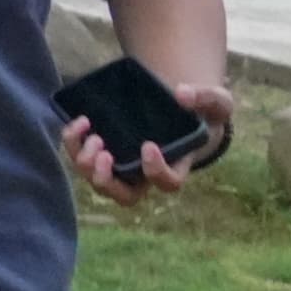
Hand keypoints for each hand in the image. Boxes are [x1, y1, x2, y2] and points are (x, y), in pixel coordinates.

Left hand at [66, 81, 232, 204]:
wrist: (180, 107)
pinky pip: (82, 158)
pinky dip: (73, 144)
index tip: (148, 145)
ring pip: (98, 182)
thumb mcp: (216, 102)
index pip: (168, 184)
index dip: (156, 172)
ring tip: (91, 135)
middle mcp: (147, 174)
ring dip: (86, 164)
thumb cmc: (202, 111)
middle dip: (108, 182)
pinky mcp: (105, 150)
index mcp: (177, 166)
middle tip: (105, 154)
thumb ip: (206, 97)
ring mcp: (124, 164)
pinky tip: (80, 121)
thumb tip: (182, 94)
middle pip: (125, 197)